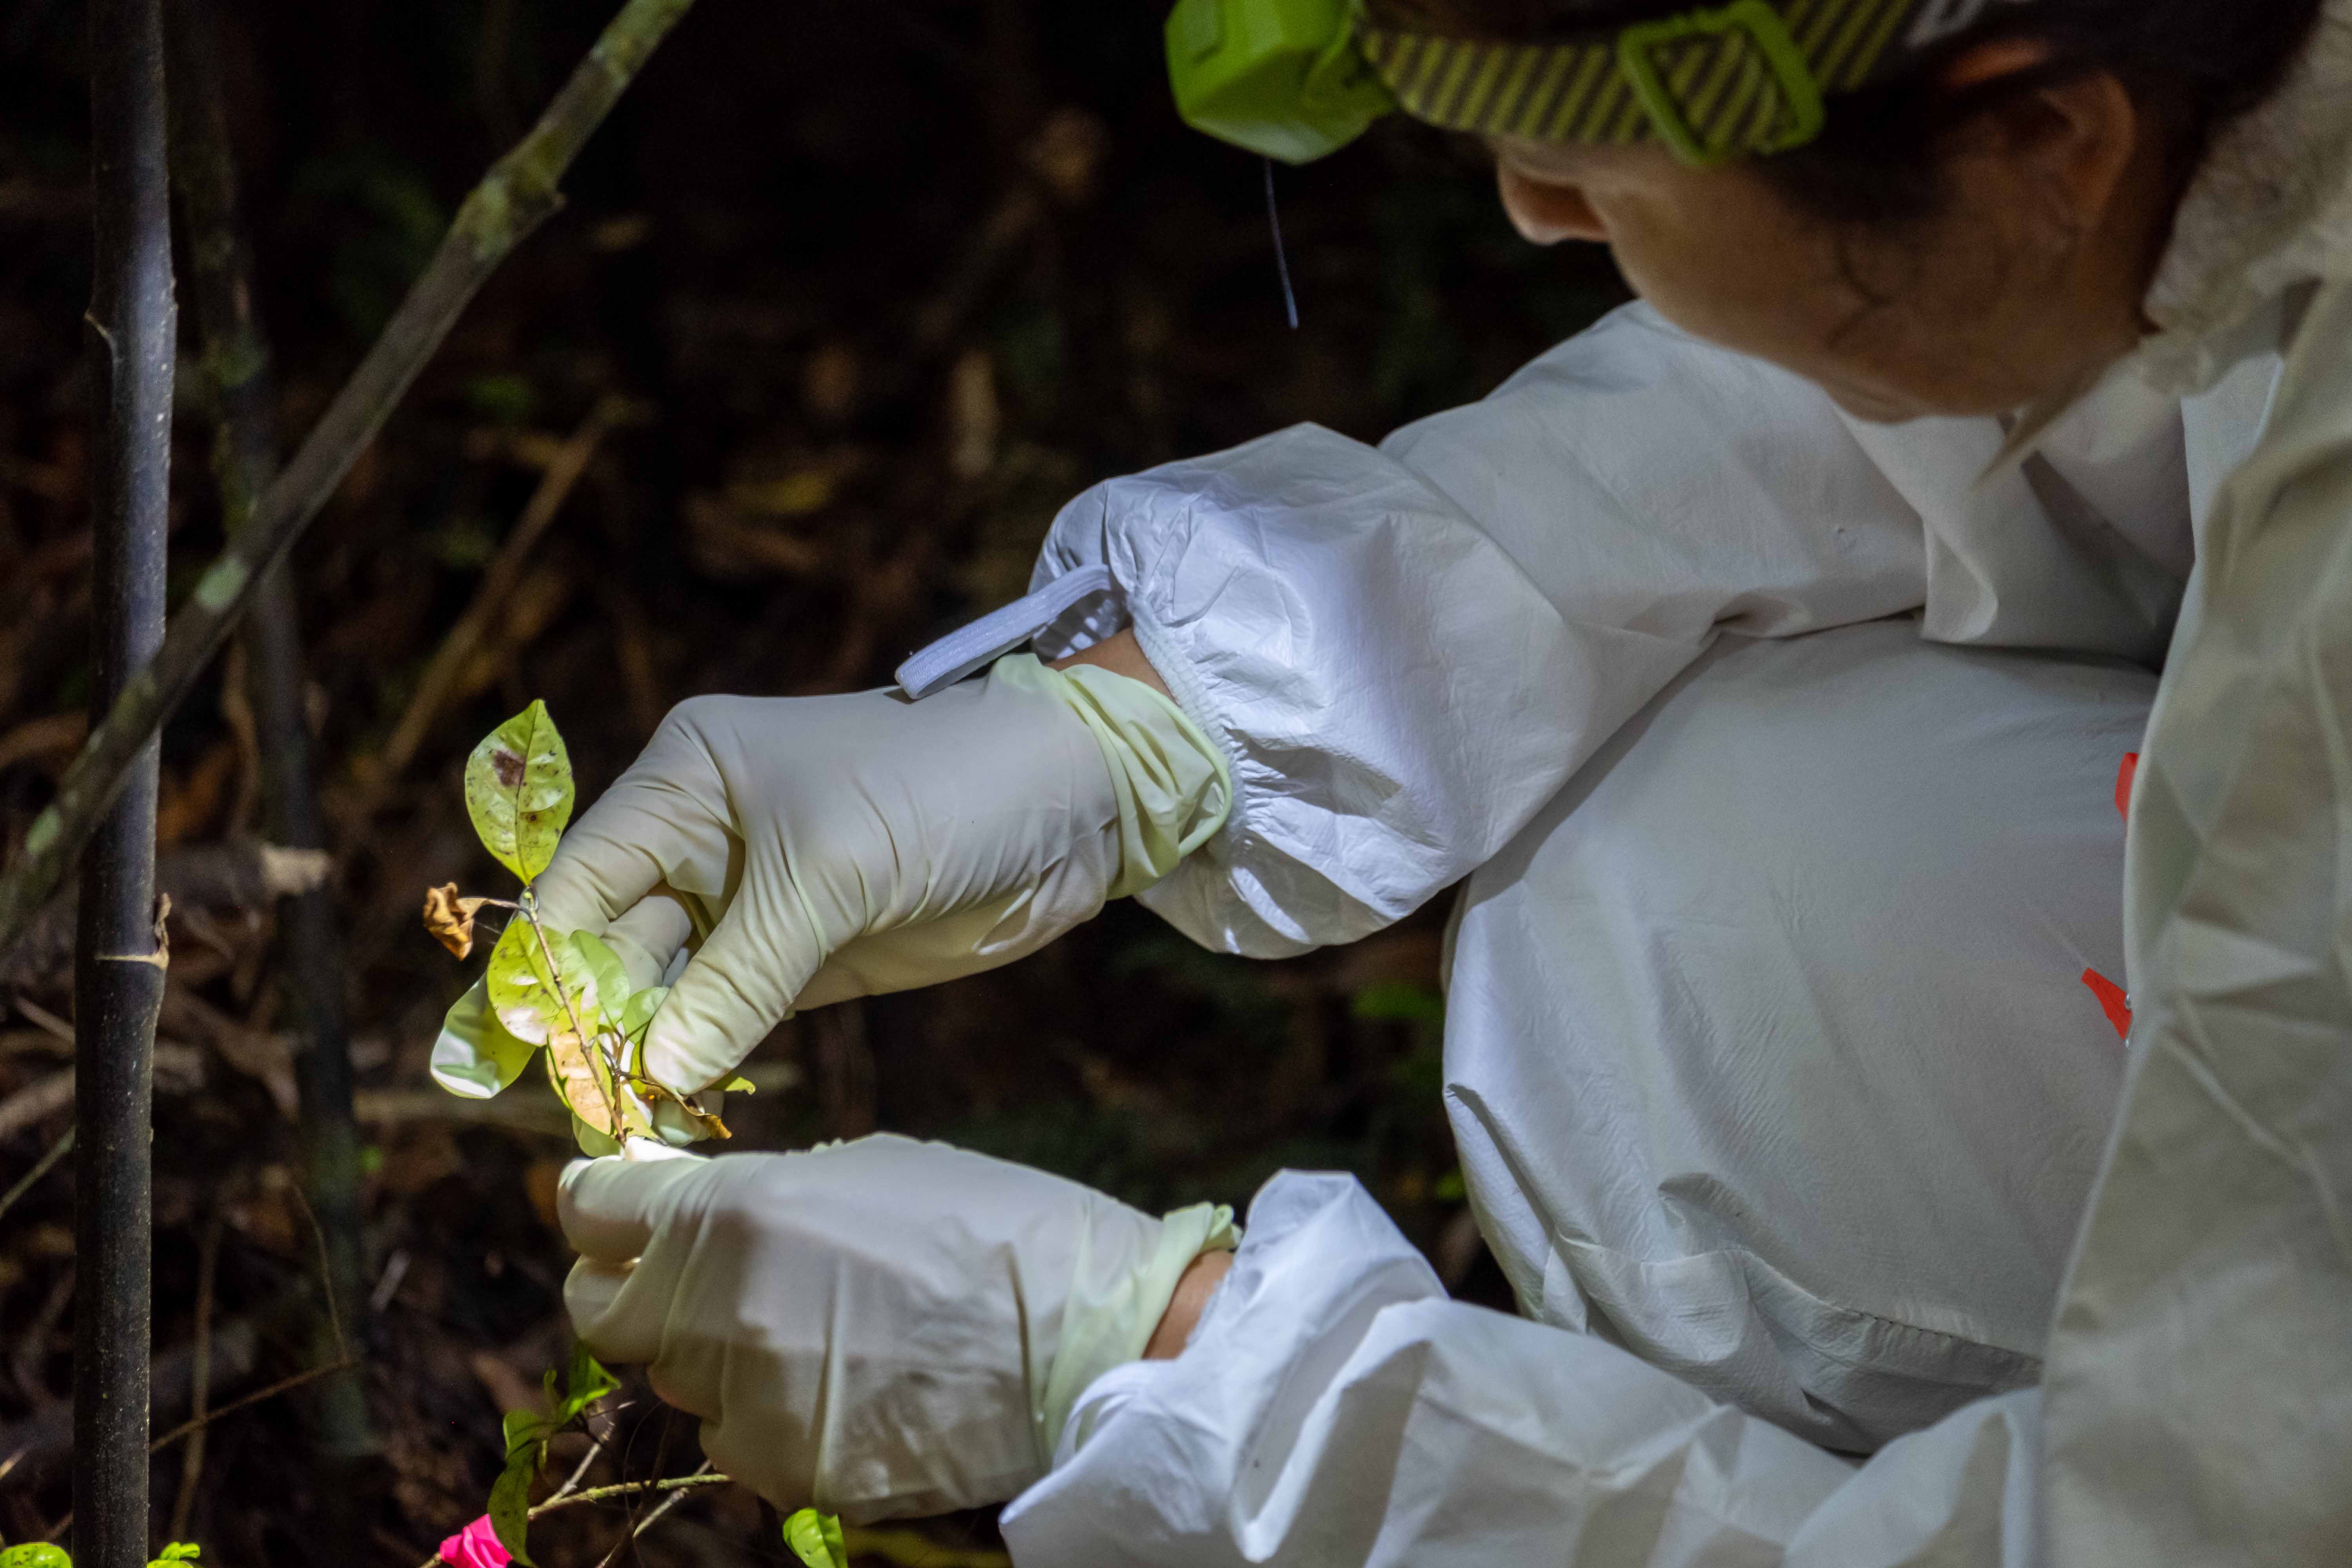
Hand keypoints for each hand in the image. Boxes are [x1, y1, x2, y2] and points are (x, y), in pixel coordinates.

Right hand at [522, 655, 1224, 1093]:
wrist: (1070, 801)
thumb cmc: (944, 791)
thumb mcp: (834, 872)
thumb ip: (741, 974)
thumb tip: (659, 1070)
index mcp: (684, 781)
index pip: (579, 881)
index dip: (547, 966)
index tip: (529, 1053)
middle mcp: (702, 839)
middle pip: (611, 944)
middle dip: (594, 1024)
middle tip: (586, 1110)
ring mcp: (753, 905)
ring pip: (666, 991)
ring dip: (646, 1054)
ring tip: (626, 1123)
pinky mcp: (805, 959)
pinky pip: (729, 1018)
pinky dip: (705, 1061)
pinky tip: (680, 1109)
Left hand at [559, 1135, 1234, 1519]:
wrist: (1088, 1341)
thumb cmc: (993, 1228)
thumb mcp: (869, 1167)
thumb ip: (756, 1191)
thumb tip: (682, 1204)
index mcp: (734, 1212)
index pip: (591, 1208)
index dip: (599, 1201)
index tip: (612, 1202)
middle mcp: (717, 1311)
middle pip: (601, 1309)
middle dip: (632, 1287)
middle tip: (694, 1276)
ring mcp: (749, 1403)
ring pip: (677, 1381)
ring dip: (715, 1354)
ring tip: (814, 1329)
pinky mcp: (788, 1473)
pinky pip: (739, 1440)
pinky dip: (770, 1414)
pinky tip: (846, 1385)